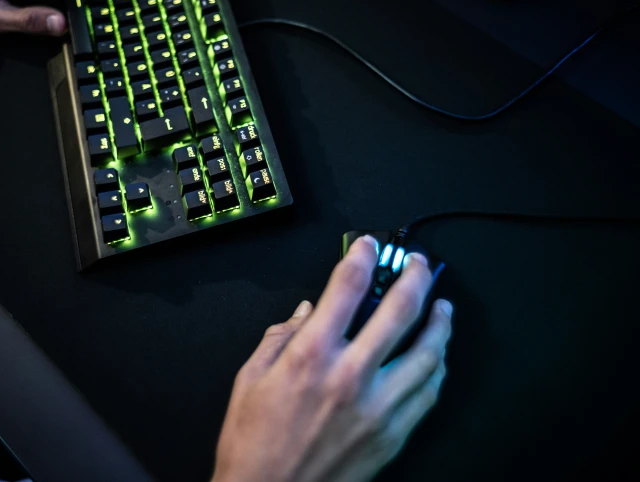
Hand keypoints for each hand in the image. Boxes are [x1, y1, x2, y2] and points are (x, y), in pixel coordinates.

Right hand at [212, 236, 452, 481]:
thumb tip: (306, 312)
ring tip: (443, 306)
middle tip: (420, 264)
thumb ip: (278, 338)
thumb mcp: (249, 381)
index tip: (370, 245)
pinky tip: (437, 356)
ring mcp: (377, 407)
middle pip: (400, 311)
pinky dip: (438, 368)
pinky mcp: (392, 435)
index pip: (346, 288)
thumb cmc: (254, 446)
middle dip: (415, 277)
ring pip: (427, 353)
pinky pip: (428, 393)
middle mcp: (350, 376)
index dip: (362, 256)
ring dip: (440, 322)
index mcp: (310, 357)